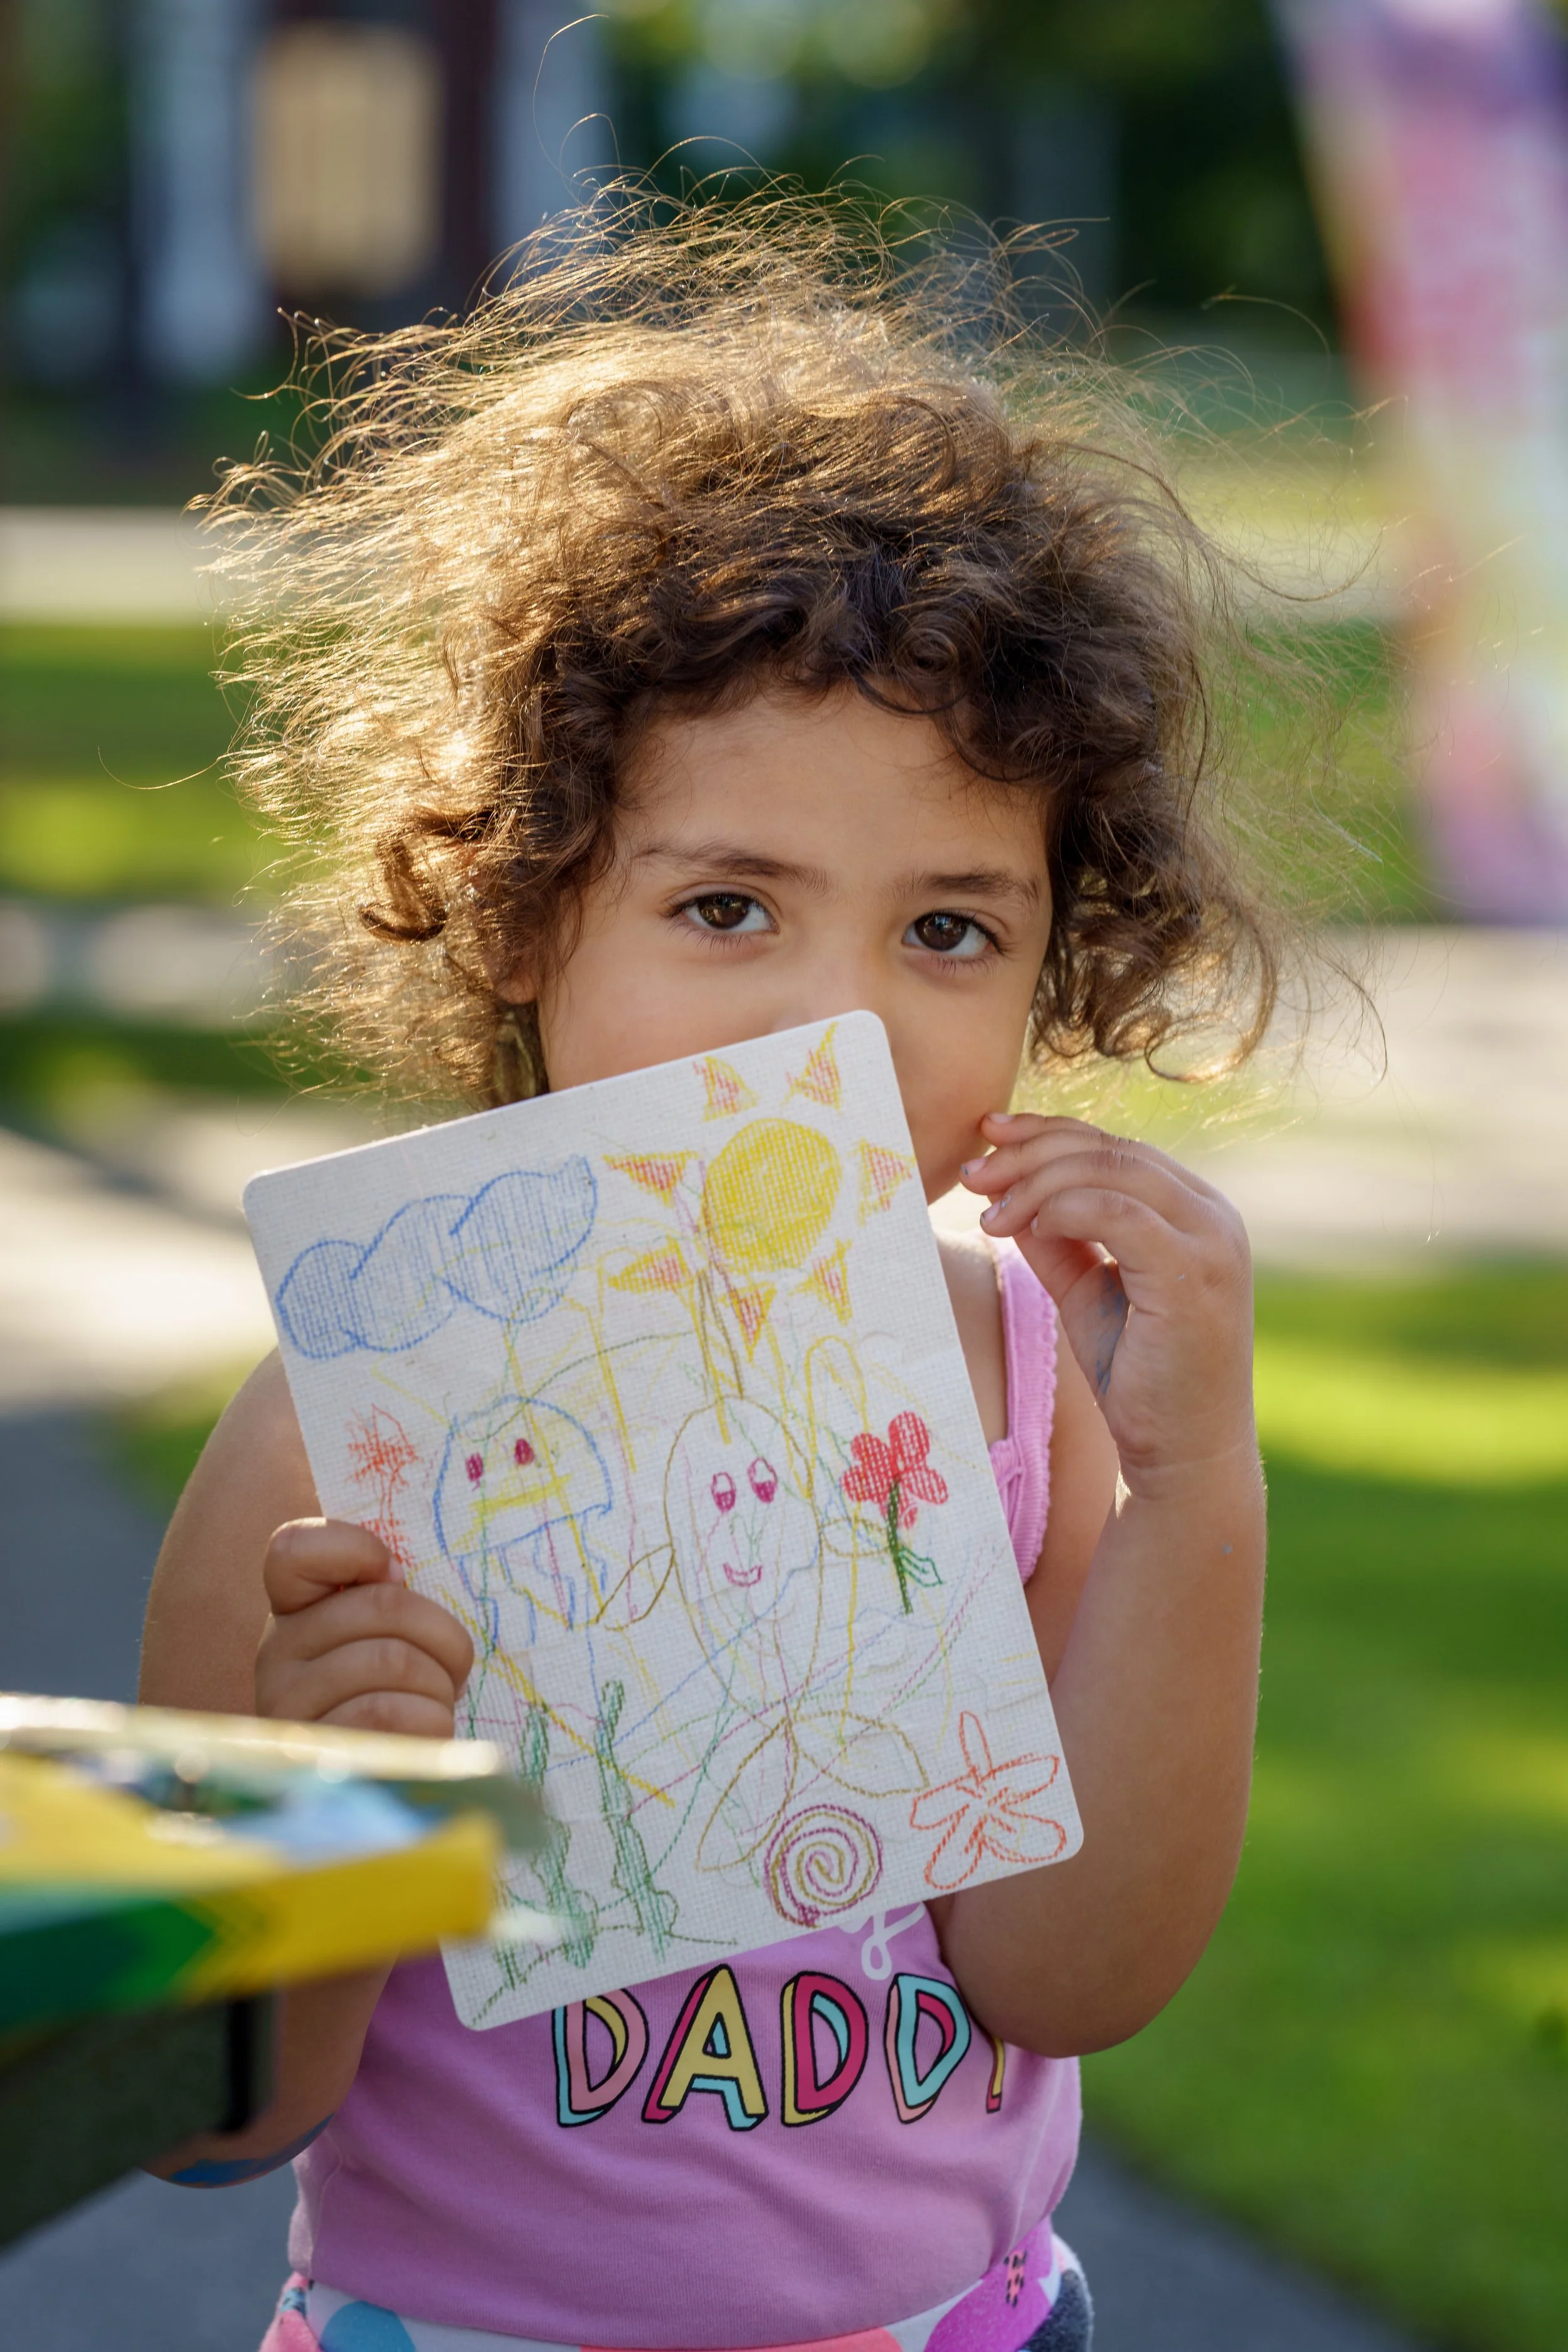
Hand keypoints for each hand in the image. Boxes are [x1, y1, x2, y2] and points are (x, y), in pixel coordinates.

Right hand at [255, 1520, 473, 1736]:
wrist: (371, 1788)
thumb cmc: (393, 1698)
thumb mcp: (382, 1638)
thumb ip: (384, 1600)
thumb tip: (391, 1574)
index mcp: (294, 1611)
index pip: (294, 1549)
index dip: (354, 1548)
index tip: (393, 1574)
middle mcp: (277, 1652)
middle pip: (383, 1605)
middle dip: (442, 1636)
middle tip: (451, 1666)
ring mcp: (288, 1702)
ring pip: (392, 1660)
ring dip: (439, 1684)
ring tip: (436, 1703)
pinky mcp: (314, 1751)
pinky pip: (390, 1713)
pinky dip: (430, 1720)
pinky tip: (425, 1733)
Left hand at [961, 1113, 1254, 1497]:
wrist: (1183, 1452)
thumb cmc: (1137, 1374)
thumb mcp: (1086, 1290)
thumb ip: (1058, 1237)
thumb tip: (1008, 1191)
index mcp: (1193, 1209)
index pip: (1115, 1145)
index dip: (1046, 1132)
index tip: (986, 1137)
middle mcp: (1212, 1215)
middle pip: (1109, 1149)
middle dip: (1030, 1153)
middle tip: (971, 1174)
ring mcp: (1211, 1241)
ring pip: (1110, 1171)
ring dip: (1036, 1183)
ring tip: (989, 1214)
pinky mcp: (1194, 1274)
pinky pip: (1118, 1213)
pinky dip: (1064, 1210)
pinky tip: (1028, 1229)